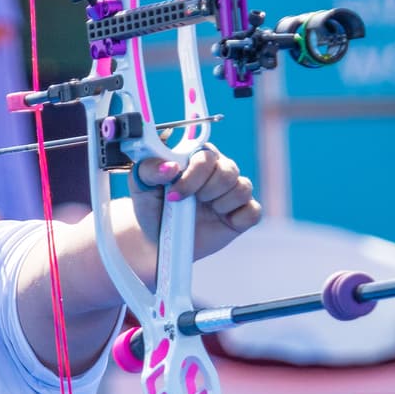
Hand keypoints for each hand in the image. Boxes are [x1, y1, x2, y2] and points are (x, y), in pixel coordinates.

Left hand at [130, 143, 261, 258]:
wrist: (158, 238)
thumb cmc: (152, 204)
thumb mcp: (141, 184)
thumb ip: (149, 168)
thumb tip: (169, 167)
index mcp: (197, 157)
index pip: (206, 155)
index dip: (193, 176)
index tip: (173, 194)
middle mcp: (219, 170)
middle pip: (228, 171)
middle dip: (206, 191)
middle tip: (188, 203)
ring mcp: (233, 192)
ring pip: (243, 188)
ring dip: (220, 204)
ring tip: (204, 211)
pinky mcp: (242, 214)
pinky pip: (253, 211)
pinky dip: (238, 218)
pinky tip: (221, 220)